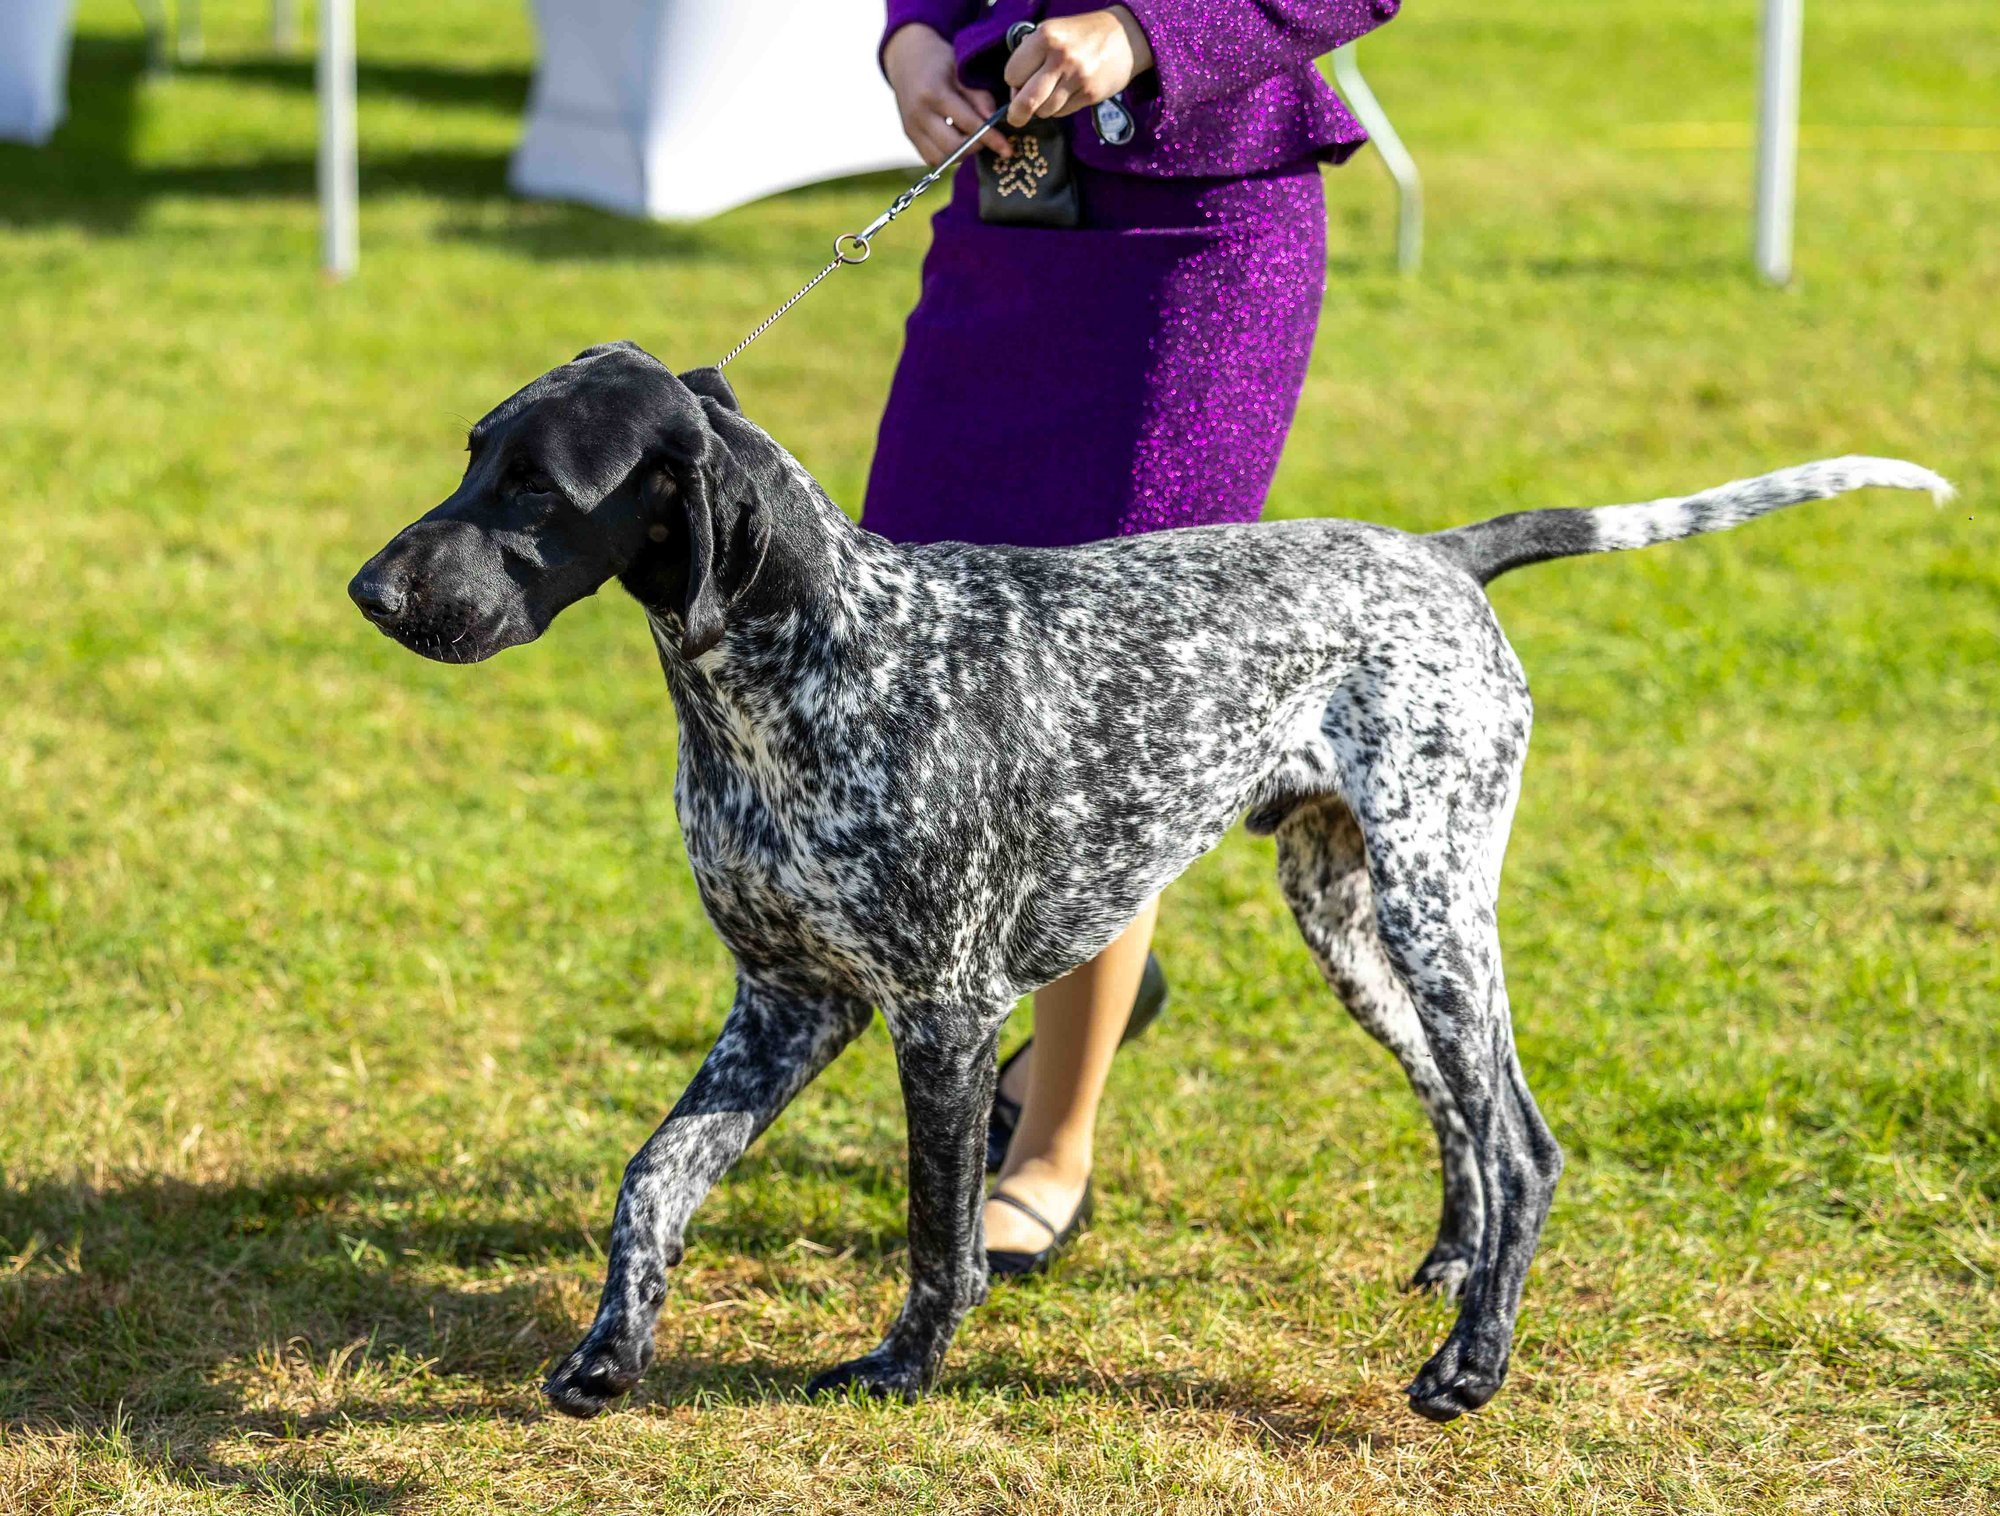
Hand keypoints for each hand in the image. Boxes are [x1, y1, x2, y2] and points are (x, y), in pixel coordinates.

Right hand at [884, 23, 1010, 164]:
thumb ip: (977, 94)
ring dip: (962, 153)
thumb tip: (993, 119)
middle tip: (988, 138)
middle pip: (953, 147)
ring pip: (941, 158)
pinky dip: (948, 155)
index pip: (968, 124)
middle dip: (976, 147)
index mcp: (933, 93)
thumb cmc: (939, 60)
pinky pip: (931, 157)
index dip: (990, 138)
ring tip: (972, 138)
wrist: (906, 57)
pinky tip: (958, 141)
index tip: (1007, 149)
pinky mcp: (910, 135)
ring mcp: (911, 127)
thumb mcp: (960, 69)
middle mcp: (919, 114)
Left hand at [1003, 7, 1154, 126]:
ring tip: (1053, 92)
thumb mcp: (1053, 31)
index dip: (1014, 81)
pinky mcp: (1090, 94)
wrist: (1125, 36)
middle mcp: (1060, 57)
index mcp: (1045, 36)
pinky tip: (1069, 93)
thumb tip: (1015, 91)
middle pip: (1026, 101)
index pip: (1012, 74)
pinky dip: (1060, 108)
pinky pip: (1062, 112)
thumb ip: (1031, 55)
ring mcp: (1076, 77)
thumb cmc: (1082, 35)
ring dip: (1043, 108)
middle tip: (1016, 116)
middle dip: (1017, 113)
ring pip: (1044, 111)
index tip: (1021, 81)